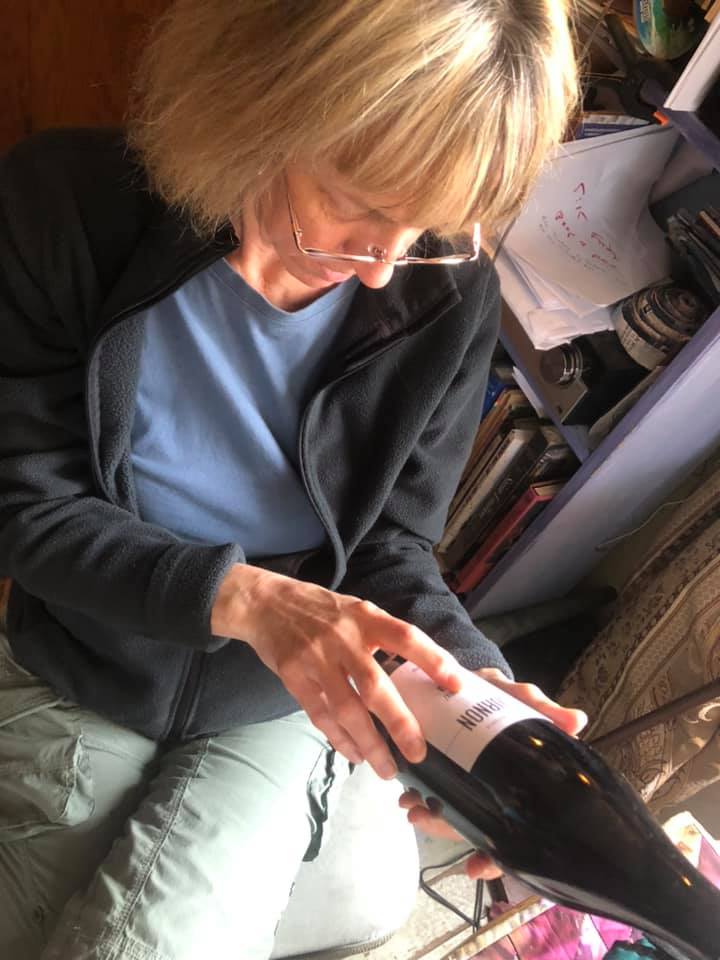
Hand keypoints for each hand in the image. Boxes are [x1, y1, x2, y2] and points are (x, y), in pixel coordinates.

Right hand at [211, 563, 461, 778]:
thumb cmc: (321, 610)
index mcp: (366, 617)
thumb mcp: (356, 610)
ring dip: (368, 743)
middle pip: (374, 685)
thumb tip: (422, 673)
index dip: (433, 659)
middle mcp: (343, 637)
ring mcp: (316, 658)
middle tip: (418, 752)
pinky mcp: (293, 675)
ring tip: (387, 769)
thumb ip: (382, 636)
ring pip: (345, 708)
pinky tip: (354, 755)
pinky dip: (338, 738)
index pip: (405, 637)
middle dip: (398, 722)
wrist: (265, 602)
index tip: (456, 685)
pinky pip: (318, 714)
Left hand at [399, 668, 588, 879]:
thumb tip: (578, 721)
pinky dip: (421, 793)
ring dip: (431, 813)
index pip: (516, 836)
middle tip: (421, 816)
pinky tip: (407, 791)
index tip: (475, 869)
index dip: (497, 858)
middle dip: (448, 826)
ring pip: (454, 813)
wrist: (467, 676)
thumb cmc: (500, 694)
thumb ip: (541, 708)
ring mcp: (470, 781)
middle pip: (476, 826)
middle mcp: (496, 792)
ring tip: (410, 805)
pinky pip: (435, 791)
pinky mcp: (447, 768)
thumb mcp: (518, 697)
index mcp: (521, 783)